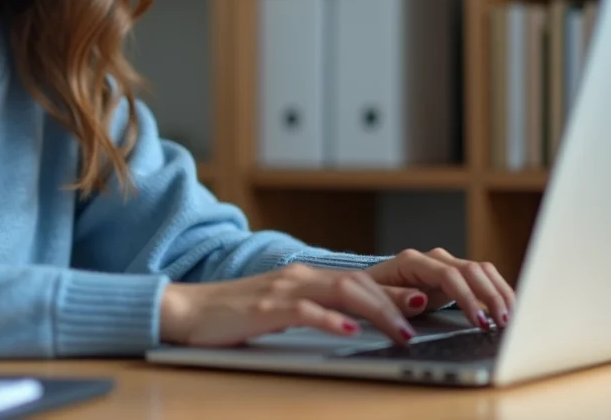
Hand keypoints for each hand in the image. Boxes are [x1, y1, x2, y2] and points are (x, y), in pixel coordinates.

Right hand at [159, 262, 433, 347]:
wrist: (185, 310)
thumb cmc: (233, 316)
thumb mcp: (281, 311)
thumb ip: (314, 311)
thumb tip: (352, 324)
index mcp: (305, 278)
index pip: (359, 281)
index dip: (394, 292)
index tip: (424, 304)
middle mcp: (298, 278)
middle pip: (358, 283)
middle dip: (394, 303)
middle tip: (422, 322)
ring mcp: (281, 291)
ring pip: (340, 292)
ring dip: (376, 312)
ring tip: (400, 332)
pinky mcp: (264, 308)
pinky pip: (303, 311)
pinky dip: (330, 319)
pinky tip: (348, 330)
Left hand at [364, 247, 515, 330]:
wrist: (370, 285)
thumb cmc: (370, 293)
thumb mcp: (373, 298)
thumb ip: (394, 299)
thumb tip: (420, 299)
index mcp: (412, 261)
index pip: (448, 275)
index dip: (467, 297)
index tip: (480, 321)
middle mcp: (433, 259)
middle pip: (471, 270)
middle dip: (490, 296)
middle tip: (503, 323)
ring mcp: (446, 265)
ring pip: (482, 271)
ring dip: (499, 293)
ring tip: (509, 319)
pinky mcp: (455, 275)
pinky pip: (482, 278)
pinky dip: (496, 292)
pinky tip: (505, 310)